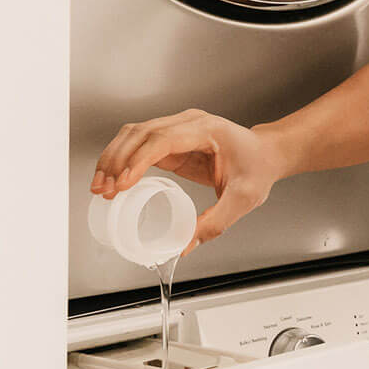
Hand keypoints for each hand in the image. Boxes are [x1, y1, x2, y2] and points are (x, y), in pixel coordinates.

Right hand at [90, 109, 285, 253]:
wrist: (267, 154)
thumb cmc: (259, 168)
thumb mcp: (243, 198)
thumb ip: (216, 222)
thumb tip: (185, 245)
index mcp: (207, 129)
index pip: (163, 140)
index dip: (138, 160)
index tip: (123, 183)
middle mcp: (188, 123)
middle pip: (140, 133)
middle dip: (117, 161)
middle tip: (104, 190)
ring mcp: (178, 129)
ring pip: (133, 135)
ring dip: (113, 158)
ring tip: (101, 187)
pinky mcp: (171, 141)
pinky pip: (139, 144)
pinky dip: (122, 160)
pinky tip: (113, 180)